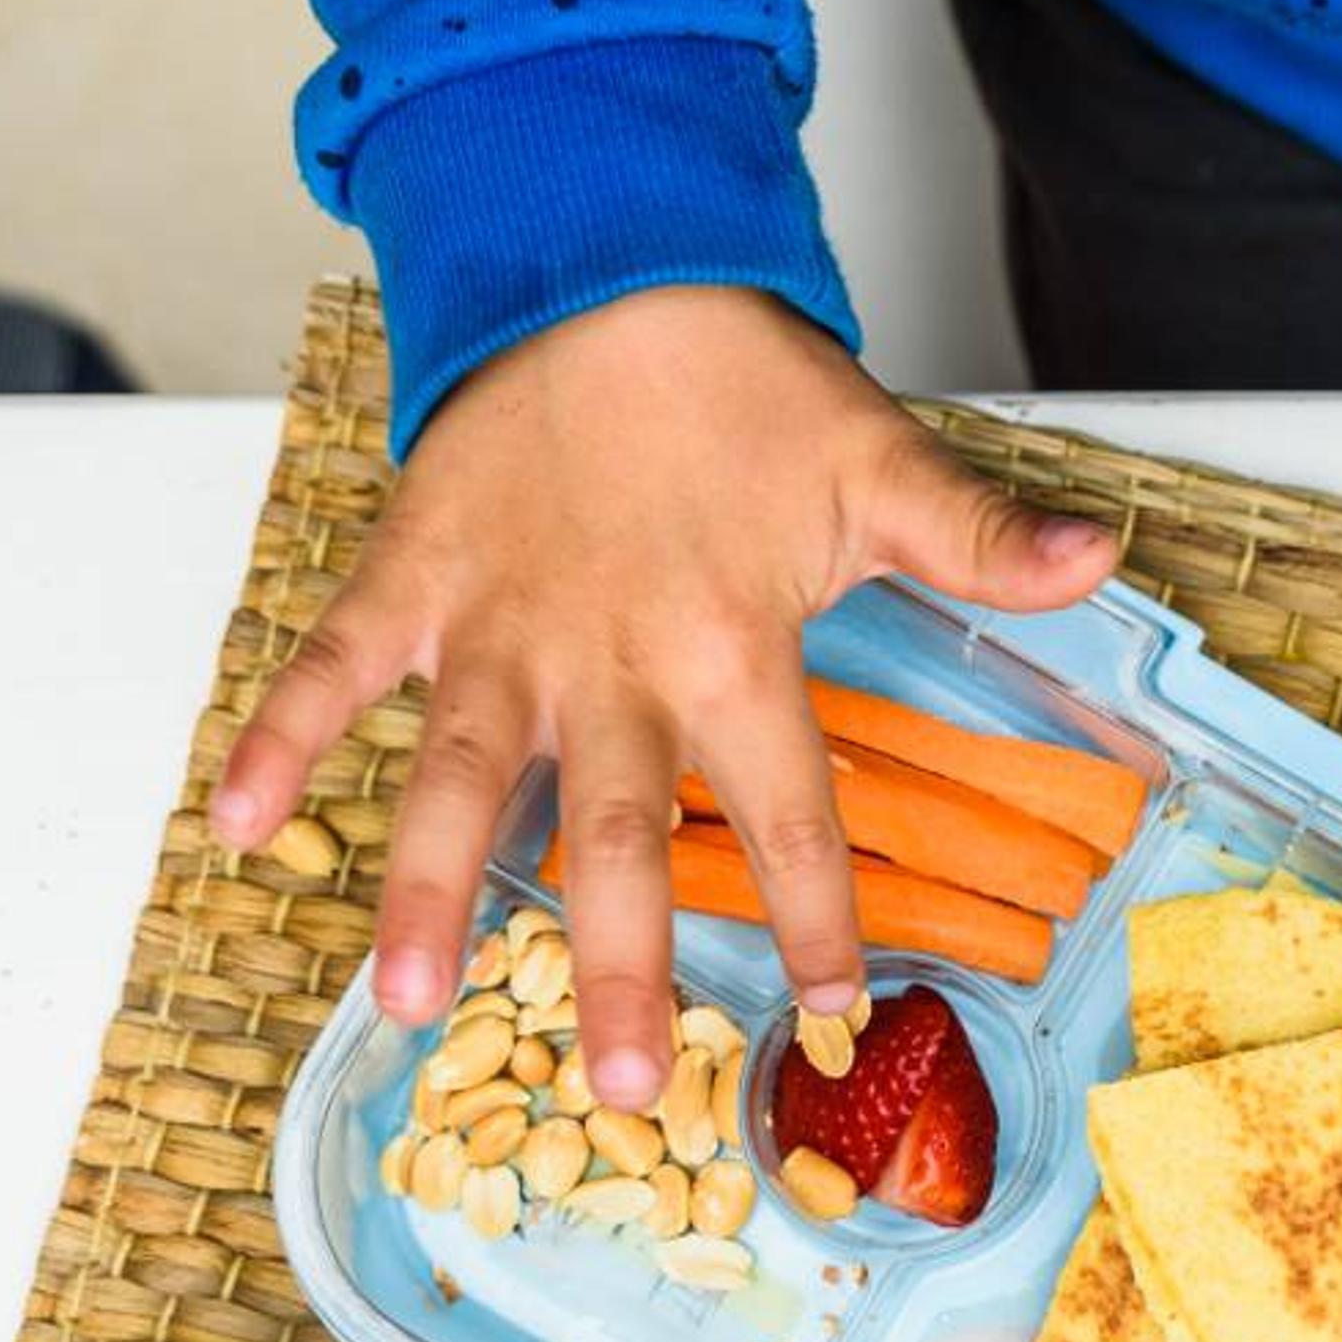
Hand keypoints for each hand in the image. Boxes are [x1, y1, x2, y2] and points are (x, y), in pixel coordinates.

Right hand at [207, 284, 1118, 1107]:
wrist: (607, 259)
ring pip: (464, 776)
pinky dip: (281, 739)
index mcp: (731, 641)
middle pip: (620, 830)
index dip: (813, 913)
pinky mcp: (414, 576)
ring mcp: (501, 624)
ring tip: (410, 1000)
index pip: (789, 806)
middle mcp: (611, 655)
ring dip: (435, 888)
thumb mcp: (877, 461)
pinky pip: (333, 666)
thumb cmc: (739, 382)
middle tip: (617, 1082)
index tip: (831, 1010)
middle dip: (617, 960)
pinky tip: (237, 830)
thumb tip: (1104, 560)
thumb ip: (980, 539)